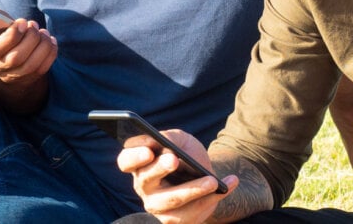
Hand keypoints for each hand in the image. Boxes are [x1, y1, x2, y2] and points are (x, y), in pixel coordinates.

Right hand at [0, 5, 57, 87]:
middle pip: (15, 59)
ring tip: (43, 32)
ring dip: (42, 46)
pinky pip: (42, 69)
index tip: (22, 21)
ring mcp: (12, 75)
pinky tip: (50, 40)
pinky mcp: (28, 78)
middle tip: (33, 25)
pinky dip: (50, 53)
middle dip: (30, 40)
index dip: (12, 36)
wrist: (5, 50)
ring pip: (30, 66)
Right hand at [117, 129, 237, 222]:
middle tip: (174, 159)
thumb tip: (163, 141)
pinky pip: (191, 215)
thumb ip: (171, 138)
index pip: (126, 161)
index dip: (134, 156)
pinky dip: (212, 200)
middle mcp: (144, 186)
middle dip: (160, 169)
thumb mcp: (181, 140)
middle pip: (145, 180)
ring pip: (172, 201)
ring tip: (212, 181)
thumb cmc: (187, 154)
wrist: (205, 175)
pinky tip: (227, 185)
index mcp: (140, 163)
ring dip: (193, 190)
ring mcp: (157, 206)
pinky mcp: (175, 220)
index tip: (149, 149)